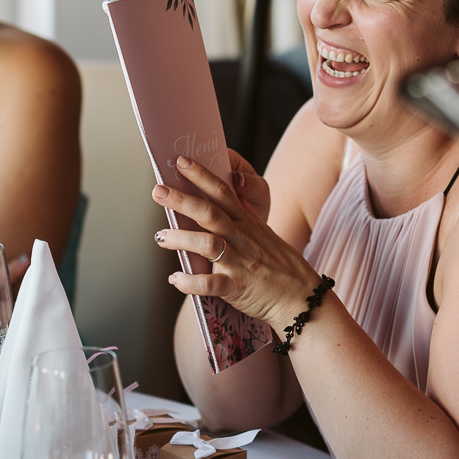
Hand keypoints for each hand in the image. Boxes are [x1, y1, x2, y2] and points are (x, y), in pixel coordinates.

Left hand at [152, 155, 317, 330]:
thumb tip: (210, 204)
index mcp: (247, 223)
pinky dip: (190, 282)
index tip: (180, 161)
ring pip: (209, 244)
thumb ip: (238, 218)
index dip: (201, 175)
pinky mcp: (237, 288)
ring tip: (161, 237)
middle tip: (158, 190)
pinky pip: (211, 285)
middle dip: (182, 200)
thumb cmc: (277, 265)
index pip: (223, 192)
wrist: (300, 296)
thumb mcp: (261, 233)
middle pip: (210, 213)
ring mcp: (240, 263)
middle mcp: (242, 238)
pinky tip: (175, 279)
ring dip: (182, 239)